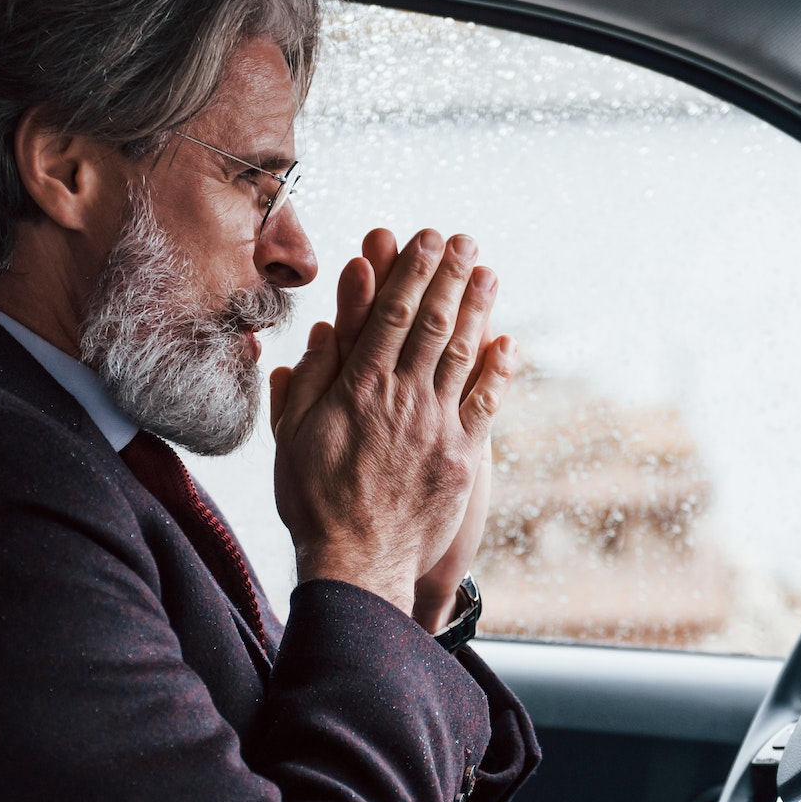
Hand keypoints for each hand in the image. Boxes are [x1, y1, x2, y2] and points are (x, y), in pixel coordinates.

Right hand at [268, 228, 514, 617]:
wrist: (357, 561)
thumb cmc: (315, 501)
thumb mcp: (293, 436)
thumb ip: (309, 380)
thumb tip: (327, 330)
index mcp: (358, 388)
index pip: (388, 315)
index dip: (408, 273)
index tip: (422, 240)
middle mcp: (401, 398)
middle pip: (429, 323)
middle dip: (447, 276)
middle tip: (463, 239)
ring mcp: (436, 426)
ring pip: (460, 352)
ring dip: (477, 308)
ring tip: (488, 272)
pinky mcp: (462, 456)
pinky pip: (486, 403)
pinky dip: (499, 370)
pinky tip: (508, 340)